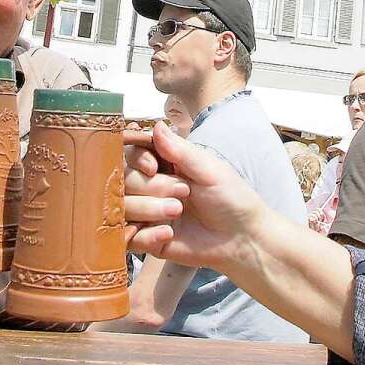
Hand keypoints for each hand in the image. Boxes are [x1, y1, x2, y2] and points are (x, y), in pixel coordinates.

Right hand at [123, 122, 267, 272]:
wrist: (242, 238)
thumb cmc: (231, 198)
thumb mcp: (209, 170)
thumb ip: (180, 151)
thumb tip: (156, 125)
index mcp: (166, 165)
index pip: (132, 153)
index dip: (137, 159)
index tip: (153, 168)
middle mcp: (151, 186)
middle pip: (125, 180)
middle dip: (150, 187)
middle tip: (182, 193)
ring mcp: (147, 213)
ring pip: (122, 207)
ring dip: (148, 209)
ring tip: (176, 213)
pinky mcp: (147, 239)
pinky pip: (129, 237)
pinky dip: (146, 235)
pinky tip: (168, 234)